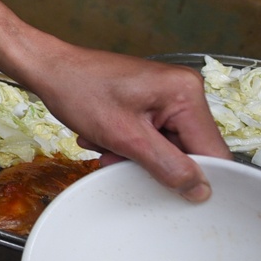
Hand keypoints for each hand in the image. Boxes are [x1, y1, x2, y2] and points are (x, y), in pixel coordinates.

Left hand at [13, 44, 222, 201]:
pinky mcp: (152, 101)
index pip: (213, 151)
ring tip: (105, 146)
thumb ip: (166, 165)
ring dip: (135, 155)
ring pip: (167, 147)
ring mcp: (168, 95)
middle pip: (189, 150)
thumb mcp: (124, 137)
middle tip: (117, 159)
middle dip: (154, 164)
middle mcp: (185, 91)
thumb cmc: (79, 92)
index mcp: (187, 93)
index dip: (195, 177)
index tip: (171, 191)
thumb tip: (201, 191)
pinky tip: (104, 138)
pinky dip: (128, 145)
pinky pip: (152, 136)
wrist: (48, 69)